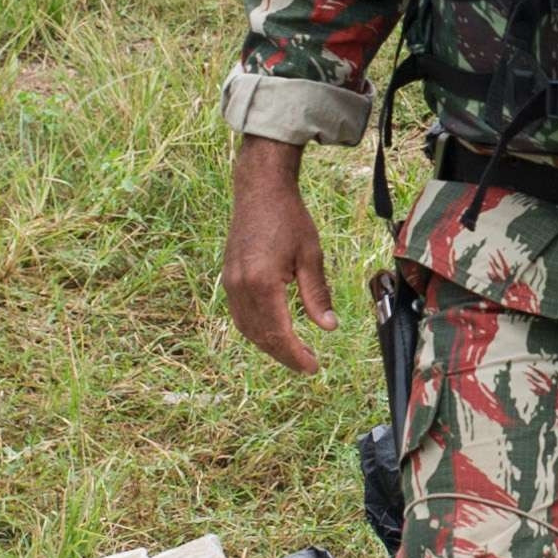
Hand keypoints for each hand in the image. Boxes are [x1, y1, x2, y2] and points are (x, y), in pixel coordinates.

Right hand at [220, 141, 338, 373]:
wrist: (259, 190)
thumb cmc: (289, 218)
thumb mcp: (311, 255)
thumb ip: (317, 294)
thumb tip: (328, 327)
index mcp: (262, 283)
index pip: (279, 332)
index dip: (295, 354)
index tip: (313, 367)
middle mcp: (241, 287)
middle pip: (261, 336)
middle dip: (284, 354)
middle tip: (308, 364)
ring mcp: (230, 283)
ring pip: (248, 329)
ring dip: (269, 345)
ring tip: (293, 352)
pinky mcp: (228, 278)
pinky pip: (240, 315)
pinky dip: (257, 330)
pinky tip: (274, 332)